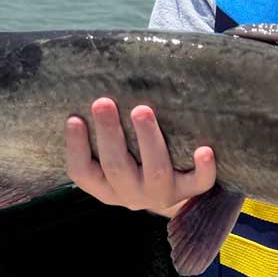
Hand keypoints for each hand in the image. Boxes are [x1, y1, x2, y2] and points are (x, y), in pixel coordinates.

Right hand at [65, 98, 215, 217]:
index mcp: (106, 186)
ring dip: (148, 139)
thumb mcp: (115, 155)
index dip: (75, 147)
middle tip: (103, 102)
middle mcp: (130, 194)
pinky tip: (204, 149)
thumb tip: (93, 83)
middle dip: (109, 133)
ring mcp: (161, 193)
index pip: (82, 172)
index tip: (73, 118)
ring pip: (155, 170)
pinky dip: (203, 168)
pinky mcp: (189, 191)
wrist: (175, 190)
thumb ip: (104, 134)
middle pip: (117, 167)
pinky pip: (199, 184)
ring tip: (141, 110)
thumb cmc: (136, 160)